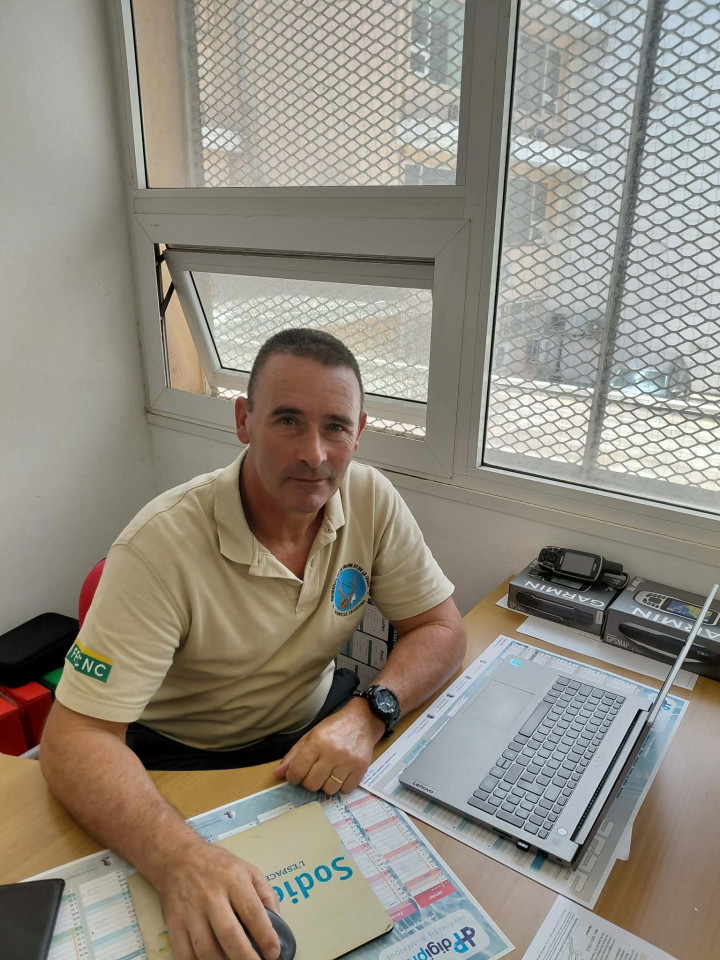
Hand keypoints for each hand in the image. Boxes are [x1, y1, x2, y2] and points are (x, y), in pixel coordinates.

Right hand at [153, 838, 280, 959]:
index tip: (273, 952)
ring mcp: (190, 911)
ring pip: (206, 948)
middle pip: (229, 933)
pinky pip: (184, 953)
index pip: (252, 912)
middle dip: (245, 956)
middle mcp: (211, 895)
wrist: (178, 858)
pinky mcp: (174, 923)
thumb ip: (265, 893)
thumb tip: (277, 920)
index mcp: (233, 879)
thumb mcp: (247, 869)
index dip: (265, 936)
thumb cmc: (217, 866)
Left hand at [274, 698, 384, 794]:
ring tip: (329, 772)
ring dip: (326, 784)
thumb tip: (278, 774)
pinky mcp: (361, 768)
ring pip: (329, 790)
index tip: (296, 776)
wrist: (362, 720)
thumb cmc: (334, 728)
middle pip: (312, 784)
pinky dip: (341, 785)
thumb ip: (294, 755)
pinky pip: (345, 790)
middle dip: (309, 781)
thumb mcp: (311, 735)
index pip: (297, 771)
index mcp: (317, 742)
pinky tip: (341, 773)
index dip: (293, 777)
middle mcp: (332, 752)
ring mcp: (348, 762)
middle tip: (314, 773)